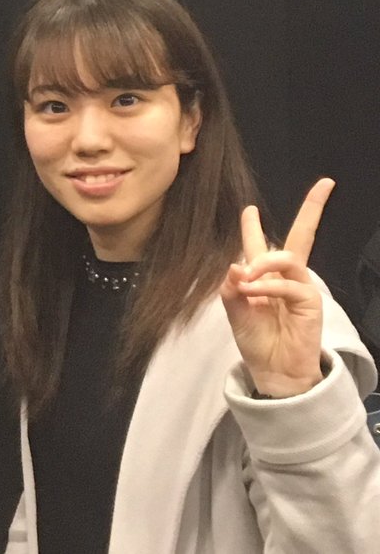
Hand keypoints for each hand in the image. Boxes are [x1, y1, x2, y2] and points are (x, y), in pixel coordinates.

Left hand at [220, 178, 333, 397]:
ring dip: (264, 262)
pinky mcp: (310, 302)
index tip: (249, 206)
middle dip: (312, 210)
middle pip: (300, 236)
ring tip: (246, 276)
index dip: (252, 225)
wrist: (273, 370)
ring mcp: (300, 287)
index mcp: (262, 276)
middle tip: (324, 185)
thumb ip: (231, 288)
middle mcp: (284, 277)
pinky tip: (254, 293)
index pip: (259, 244)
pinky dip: (268, 286)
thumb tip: (234, 265)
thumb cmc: (255, 340)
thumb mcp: (234, 312)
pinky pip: (290, 285)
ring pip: (288, 257)